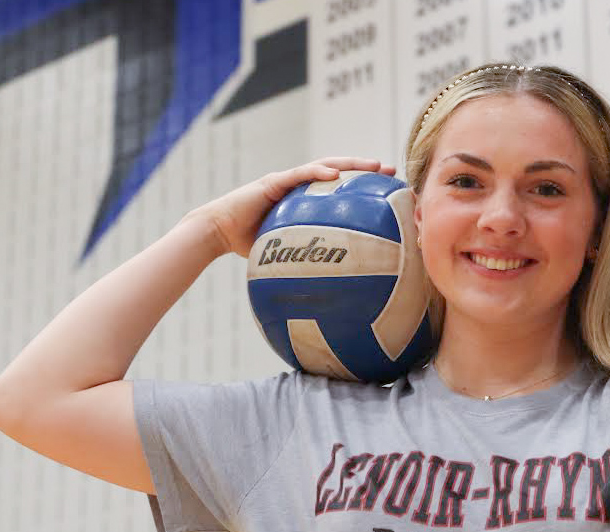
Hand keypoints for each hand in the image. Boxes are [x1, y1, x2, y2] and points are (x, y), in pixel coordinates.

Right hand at [185, 157, 396, 257]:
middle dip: (365, 169)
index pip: (338, 189)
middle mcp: (298, 186)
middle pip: (338, 171)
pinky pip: (298, 175)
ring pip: (324, 165)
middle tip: (392, 171)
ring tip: (373, 166)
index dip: (362, 187)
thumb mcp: (287, 253)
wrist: (217, 233)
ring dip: (350, 164)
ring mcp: (286, 181)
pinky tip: (335, 175)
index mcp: (304, 200)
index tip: (387, 191)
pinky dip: (317, 173)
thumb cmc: (250, 246)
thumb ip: (308, 261)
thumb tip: (335, 288)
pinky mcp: (272, 182)